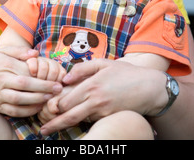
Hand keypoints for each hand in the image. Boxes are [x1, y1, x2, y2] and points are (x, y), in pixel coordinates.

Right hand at [0, 46, 62, 117]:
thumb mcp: (2, 52)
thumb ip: (19, 50)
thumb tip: (36, 53)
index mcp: (5, 65)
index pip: (27, 71)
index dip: (43, 77)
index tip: (57, 80)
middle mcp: (2, 80)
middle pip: (25, 85)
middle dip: (44, 88)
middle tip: (58, 90)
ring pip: (19, 100)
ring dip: (36, 100)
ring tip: (49, 99)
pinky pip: (13, 111)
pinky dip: (26, 112)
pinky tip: (37, 108)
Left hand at [40, 59, 163, 134]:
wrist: (150, 89)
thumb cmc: (127, 73)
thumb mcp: (105, 64)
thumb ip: (83, 68)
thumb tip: (66, 78)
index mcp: (92, 85)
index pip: (66, 100)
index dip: (55, 106)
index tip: (47, 108)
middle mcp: (96, 101)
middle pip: (69, 117)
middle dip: (55, 124)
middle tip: (43, 130)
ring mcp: (103, 112)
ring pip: (80, 121)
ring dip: (68, 124)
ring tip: (54, 127)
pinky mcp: (110, 119)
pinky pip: (93, 122)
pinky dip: (84, 121)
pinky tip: (78, 119)